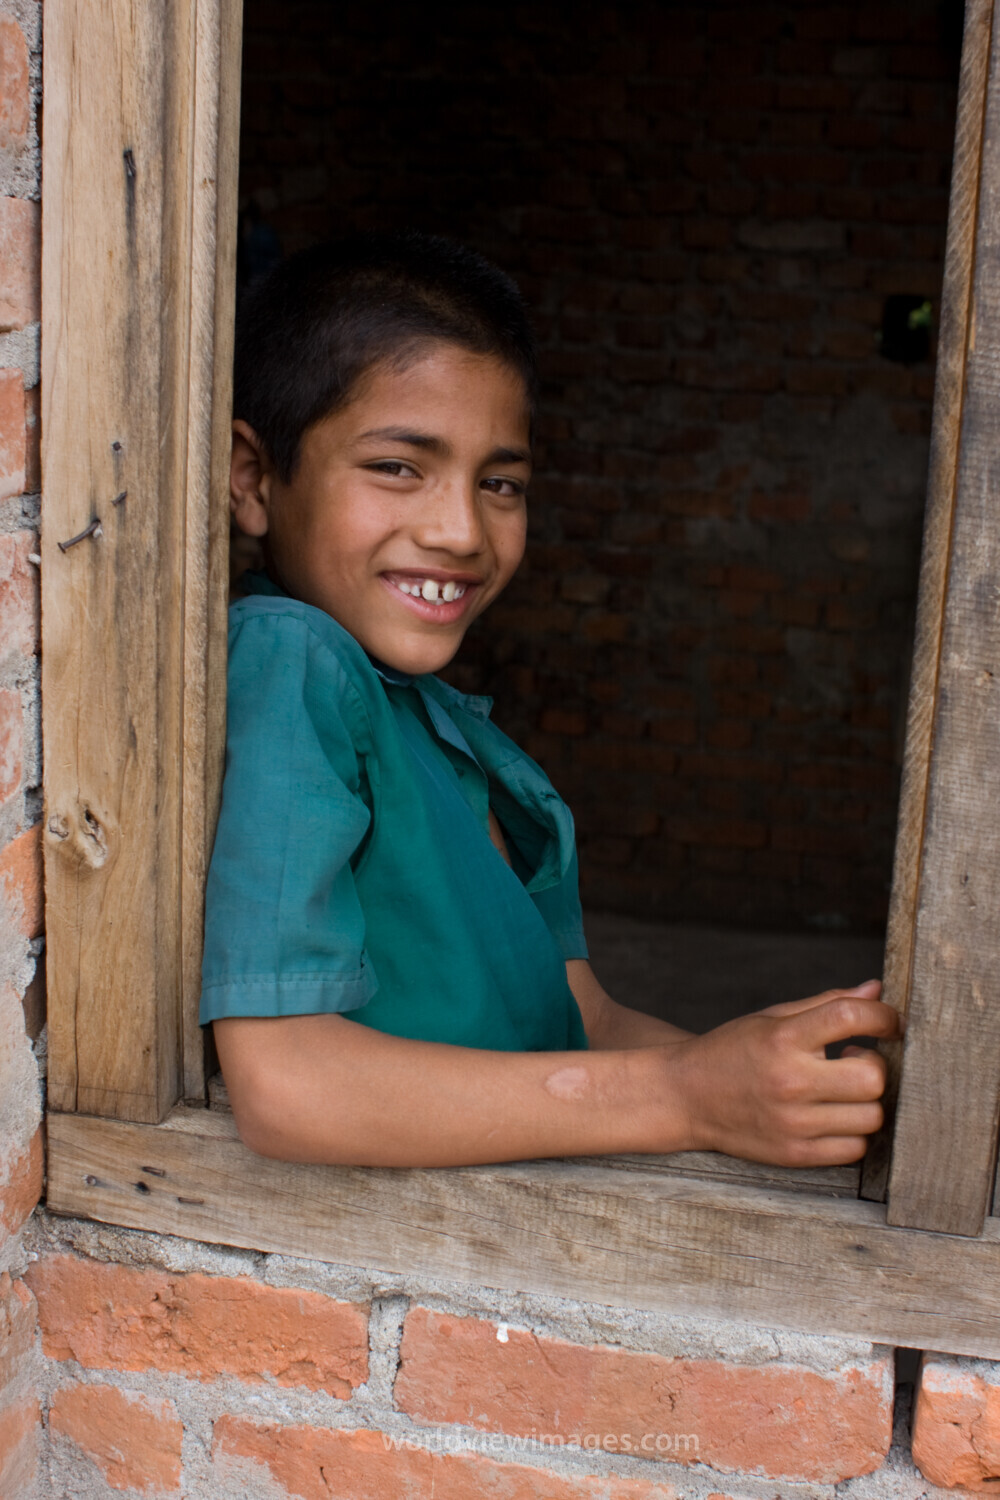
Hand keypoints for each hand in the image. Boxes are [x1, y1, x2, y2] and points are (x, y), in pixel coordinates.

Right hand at [661, 980, 899, 1166]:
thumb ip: (827, 1003)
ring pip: (871, 1116)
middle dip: (874, 1065)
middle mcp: (789, 1081)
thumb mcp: (772, 1018)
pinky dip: (853, 1132)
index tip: (889, 1021)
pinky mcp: (796, 1154)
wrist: (686, 1096)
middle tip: (855, 1060)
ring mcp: (793, 1123)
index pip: (850, 1017)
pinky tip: (833, 1115)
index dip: (883, 1015)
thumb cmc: (732, 1051)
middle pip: (872, 1077)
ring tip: (841, 1089)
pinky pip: (855, 1149)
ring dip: (866, 1101)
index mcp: (783, 1038)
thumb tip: (875, 989)